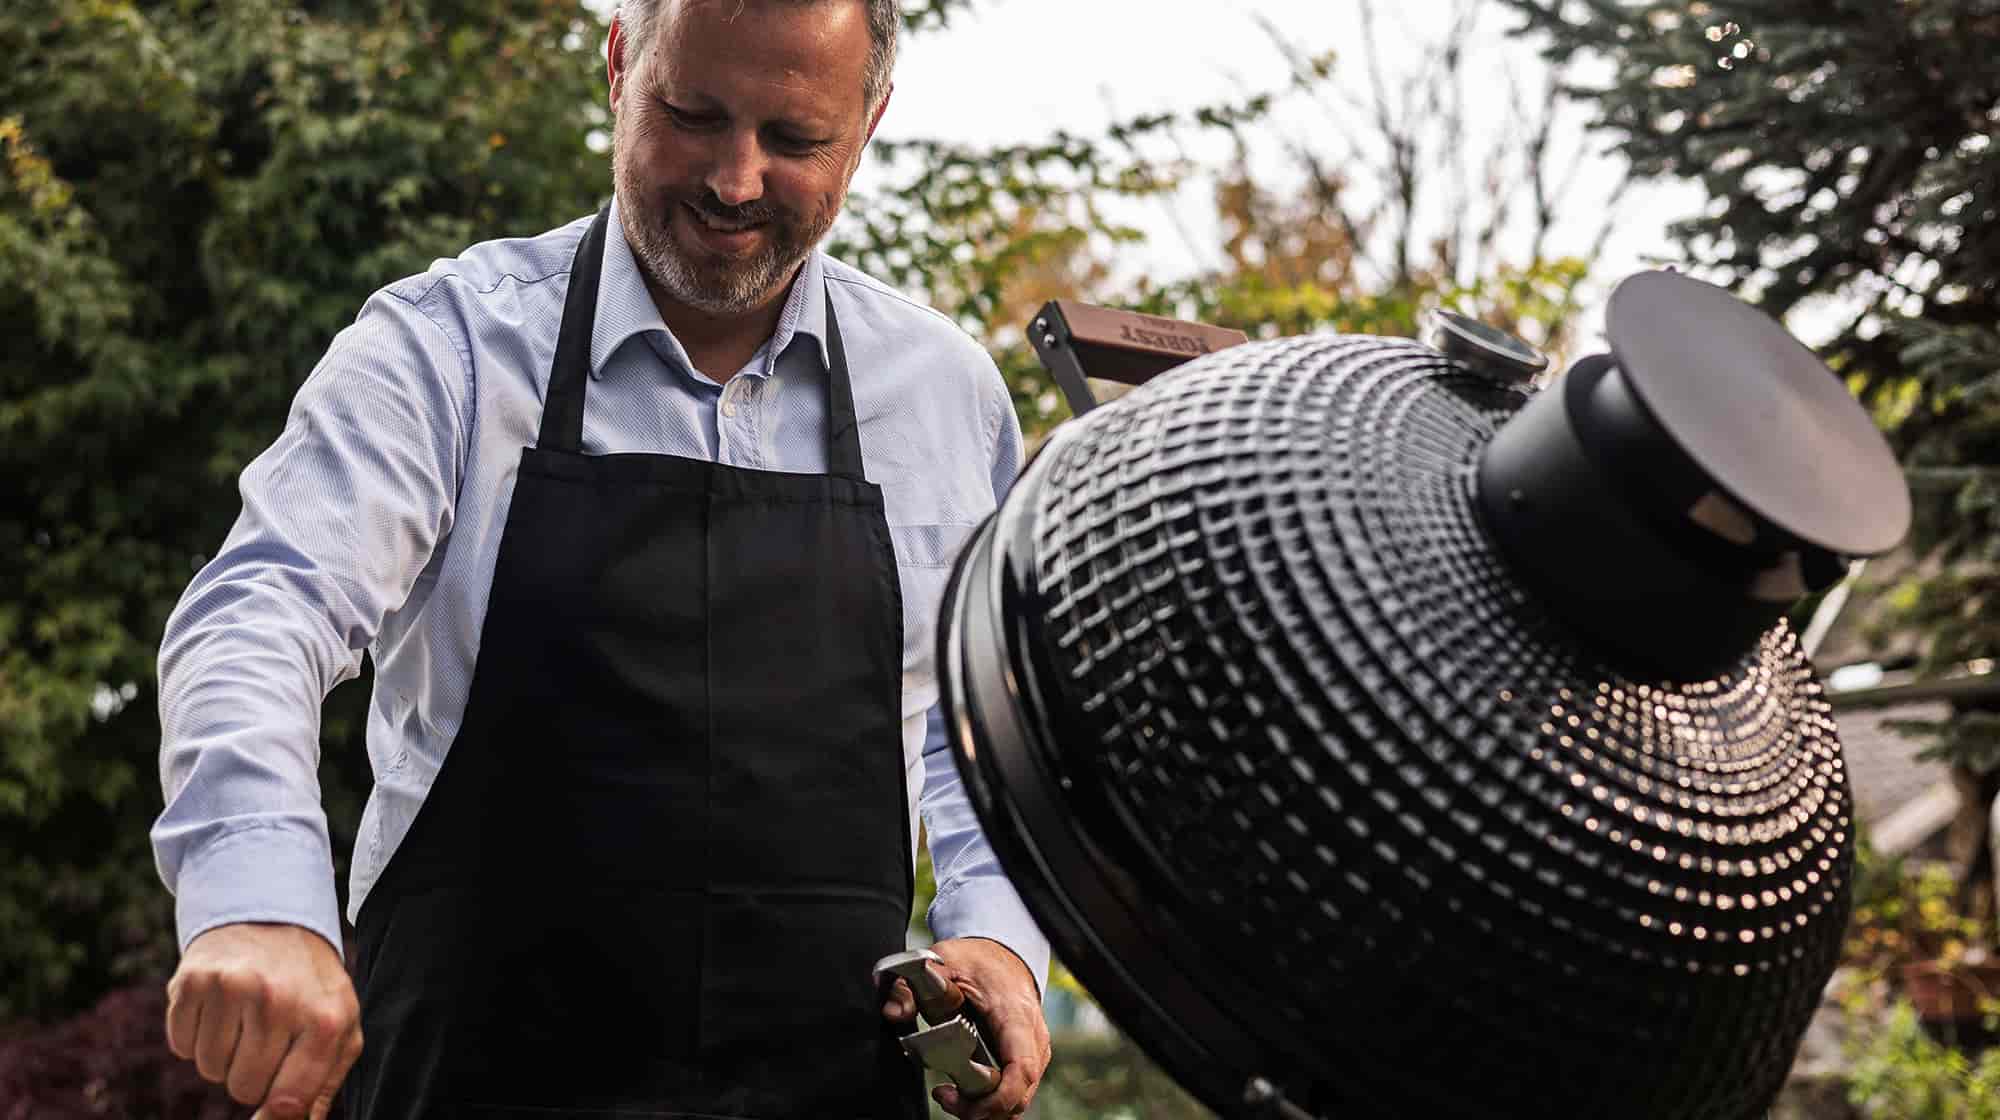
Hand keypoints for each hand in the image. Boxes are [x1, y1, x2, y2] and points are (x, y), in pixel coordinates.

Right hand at [165, 922, 363, 1118]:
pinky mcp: (193, 980)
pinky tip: (219, 1008)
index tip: (273, 1109)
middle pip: (244, 1089)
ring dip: (223, 1056)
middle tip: (266, 1038)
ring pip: (210, 1071)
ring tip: (244, 1018)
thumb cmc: (309, 984)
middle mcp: (280, 1001)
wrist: (271, 916)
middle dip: (252, 1074)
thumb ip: (324, 1080)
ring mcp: (233, 988)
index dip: (276, 1114)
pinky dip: (195, 1036)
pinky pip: (181, 1047)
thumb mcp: (339, 1023)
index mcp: (325, 1017)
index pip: (289, 1100)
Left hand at [880, 937, 1049, 1118]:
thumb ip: (911, 987)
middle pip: (1020, 1093)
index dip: (997, 1098)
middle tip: (944, 1096)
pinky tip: (966, 1096)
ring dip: (985, 1108)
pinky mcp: (1028, 1060)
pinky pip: (1017, 1093)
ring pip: (1019, 1099)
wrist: (1003, 955)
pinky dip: (992, 1103)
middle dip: (982, 1108)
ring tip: (949, 1095)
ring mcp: (1035, 1051)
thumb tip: (893, 1012)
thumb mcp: (940, 962)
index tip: (963, 1102)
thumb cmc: (977, 960)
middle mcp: (1033, 1037)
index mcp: (1015, 1014)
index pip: (1021, 1069)